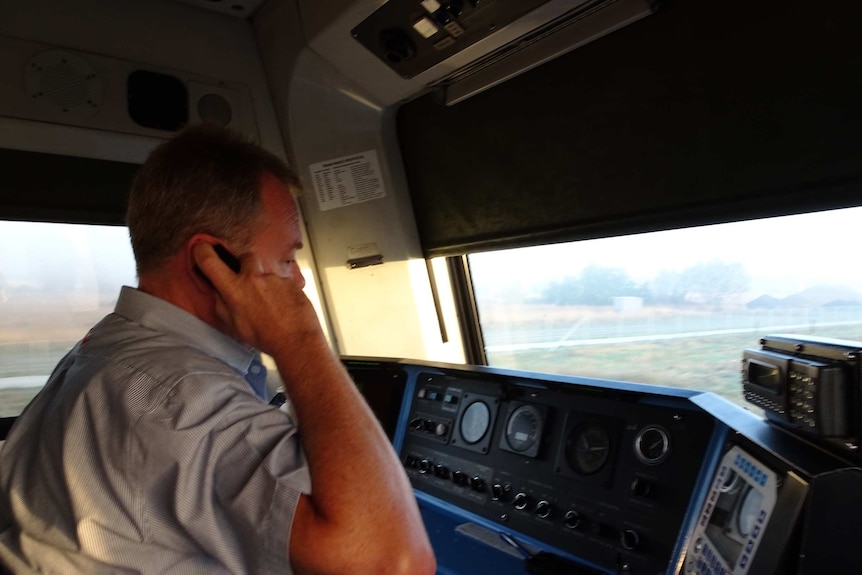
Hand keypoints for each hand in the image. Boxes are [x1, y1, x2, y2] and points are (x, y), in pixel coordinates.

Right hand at [192, 243, 323, 356]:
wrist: (296, 340)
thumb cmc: (263, 337)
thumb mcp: (233, 325)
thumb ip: (222, 304)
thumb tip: (217, 291)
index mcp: (234, 289)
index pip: (210, 261)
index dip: (202, 251)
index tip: (201, 248)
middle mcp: (253, 278)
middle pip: (245, 256)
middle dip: (244, 264)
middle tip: (247, 279)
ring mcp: (274, 278)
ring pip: (266, 273)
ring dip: (265, 282)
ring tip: (271, 301)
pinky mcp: (291, 282)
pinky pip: (283, 282)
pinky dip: (282, 291)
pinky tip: (284, 306)